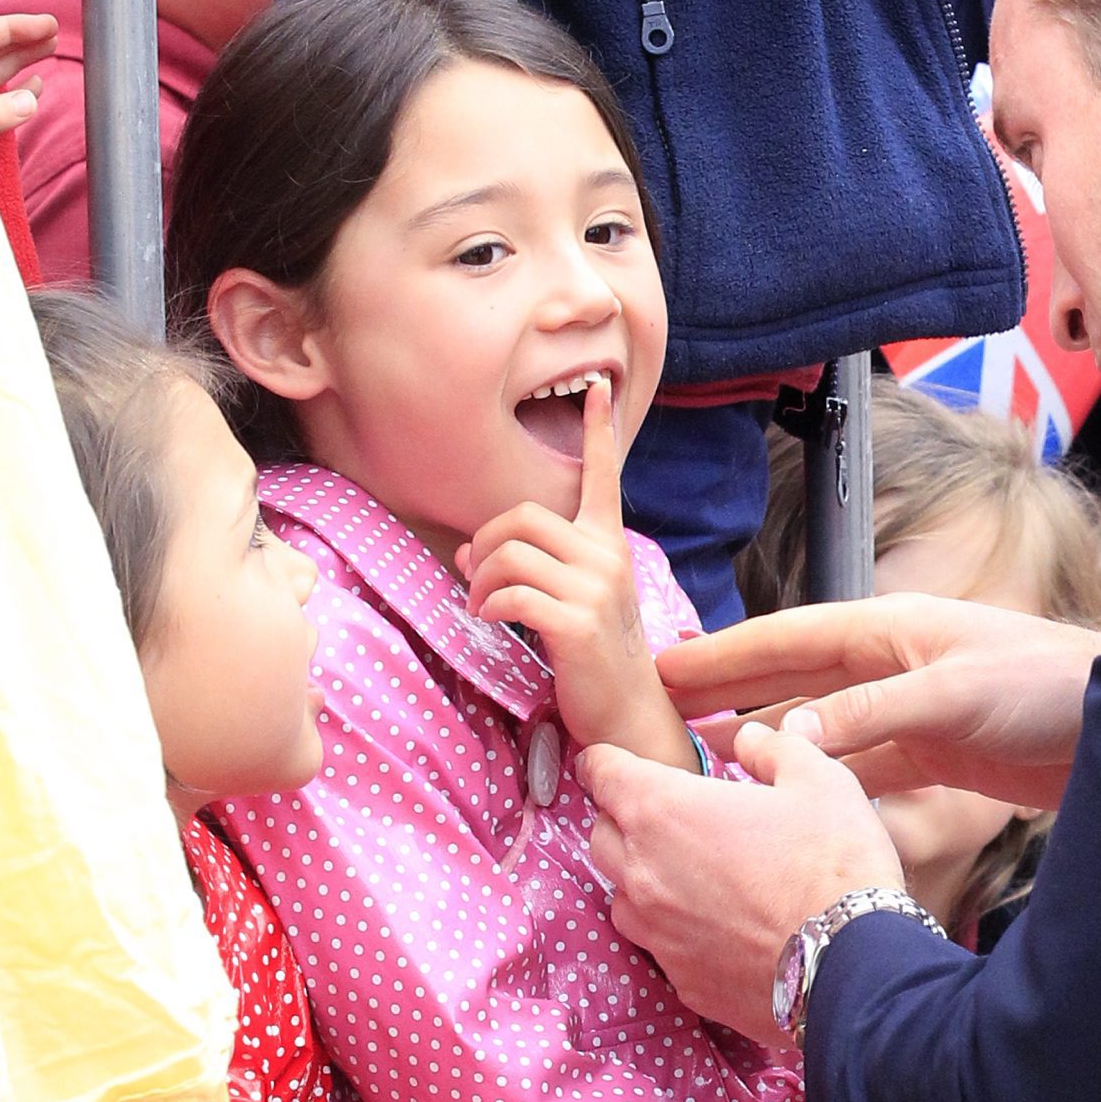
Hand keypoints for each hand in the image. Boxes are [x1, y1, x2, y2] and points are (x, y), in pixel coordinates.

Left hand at [456, 374, 684, 768]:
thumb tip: (472, 548)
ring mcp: (594, 590)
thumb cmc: (595, 657)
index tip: (599, 388)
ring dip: (478, 578)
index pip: (604, 477)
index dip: (599, 432)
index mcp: (610, 545)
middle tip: (472, 572)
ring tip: (477, 603)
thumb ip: (541, 565)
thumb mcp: (579, 600)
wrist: (628, 713)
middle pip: (524, 516)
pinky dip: (485, 605)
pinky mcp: (575, 623)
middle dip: (485, 542)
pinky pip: (509, 594)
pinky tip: (486, 620)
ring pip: (510, 553)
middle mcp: (607, 558)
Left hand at [583, 726, 900, 1042]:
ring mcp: (658, 934)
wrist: (855, 968)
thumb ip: (775, 748)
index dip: (606, 761)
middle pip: (600, 836)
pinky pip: (661, 947)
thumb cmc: (836, 865)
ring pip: (622, 897)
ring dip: (643, 879)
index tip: (614, 761)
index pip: (601, 772)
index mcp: (663, 812)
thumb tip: (752, 737)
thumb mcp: (821, 780)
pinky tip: (718, 928)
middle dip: (623, 820)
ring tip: (689, 875)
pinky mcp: (682, 981)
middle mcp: (644, 874)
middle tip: (665, 816)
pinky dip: (677, 931)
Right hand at [657, 589, 1100, 807]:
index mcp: (889, 630)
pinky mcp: (932, 755)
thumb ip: (868, 715)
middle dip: (725, 690)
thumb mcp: (951, 696)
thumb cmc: (1046, 688)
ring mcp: (909, 710)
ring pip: (817, 725)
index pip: (787, 638)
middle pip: (791, 678)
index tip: (662, 668)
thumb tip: (783, 740)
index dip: (723, 654)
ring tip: (699, 754)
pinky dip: (815, 778)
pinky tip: (779, 794)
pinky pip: (856, 765)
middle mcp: (890, 665)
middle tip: (655, 708)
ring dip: (762, 739)